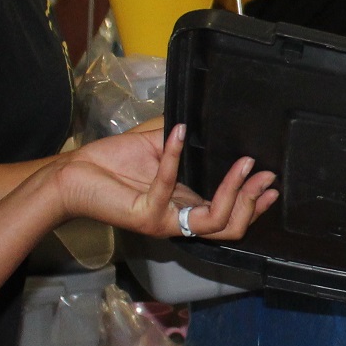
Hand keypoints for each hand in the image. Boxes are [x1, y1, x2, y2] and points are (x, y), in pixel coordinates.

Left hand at [53, 125, 274, 240]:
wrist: (74, 173)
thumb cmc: (112, 163)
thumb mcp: (159, 146)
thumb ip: (185, 141)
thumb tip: (209, 118)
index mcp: (186, 207)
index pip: (229, 217)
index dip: (254, 204)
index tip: (271, 180)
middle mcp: (178, 219)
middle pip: (230, 227)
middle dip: (253, 201)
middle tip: (263, 174)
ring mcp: (162, 220)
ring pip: (212, 221)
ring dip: (232, 190)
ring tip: (242, 163)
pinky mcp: (144, 213)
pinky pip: (169, 186)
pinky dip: (176, 156)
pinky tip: (180, 133)